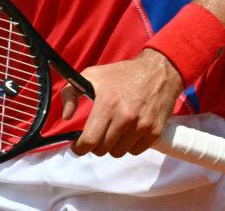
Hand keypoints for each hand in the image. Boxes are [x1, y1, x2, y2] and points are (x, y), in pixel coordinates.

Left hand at [61, 49, 183, 157]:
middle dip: (96, 144)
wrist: (158, 71)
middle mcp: (125, 118)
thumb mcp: (91, 75)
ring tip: (115, 130)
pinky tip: (129, 131)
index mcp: (107, 104)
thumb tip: (66, 117)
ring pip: (118, 153)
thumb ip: (71, 94)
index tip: (78, 145)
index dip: (80, 147)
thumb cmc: (122, 74)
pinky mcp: (155, 132)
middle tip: (98, 133)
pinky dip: (129, 145)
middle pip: (102, 150)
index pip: (89, 141)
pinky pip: (135, 151)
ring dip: (113, 145)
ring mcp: (142, 126)